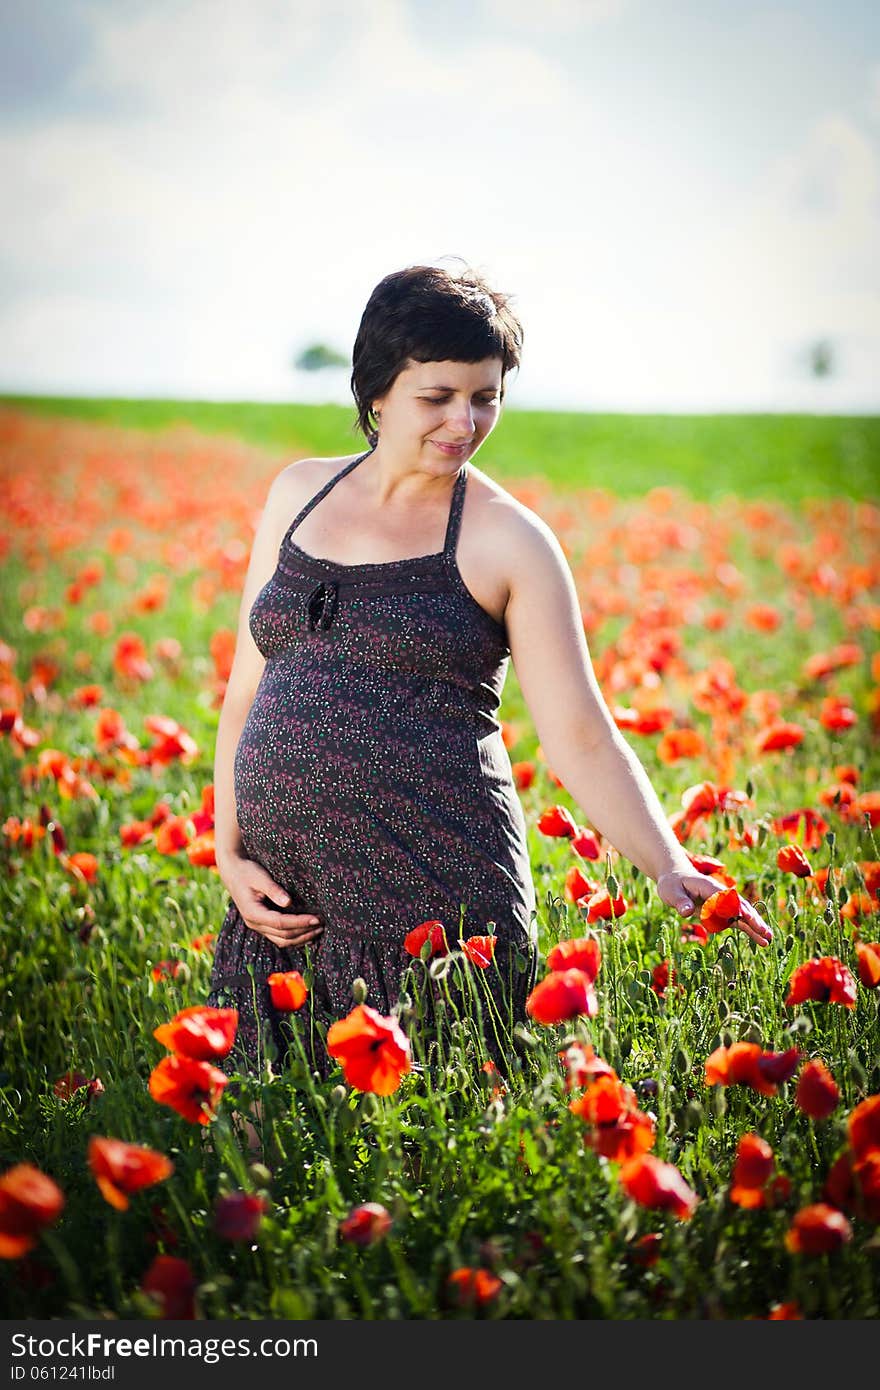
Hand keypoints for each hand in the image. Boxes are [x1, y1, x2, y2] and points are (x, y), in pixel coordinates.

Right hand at [219, 851, 323, 950]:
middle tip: (322, 924)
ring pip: (281, 940)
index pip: (280, 923)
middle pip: (282, 936)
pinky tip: (307, 933)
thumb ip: (273, 889)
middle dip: (304, 932)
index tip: (316, 919)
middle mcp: (254, 923)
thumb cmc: (247, 871)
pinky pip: (279, 937)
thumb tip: (288, 902)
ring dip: (301, 938)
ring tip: (318, 930)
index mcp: (252, 912)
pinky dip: (294, 938)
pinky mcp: (262, 924)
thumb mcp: (259, 876)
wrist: (233, 872)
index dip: (300, 923)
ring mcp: (257, 926)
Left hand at [656, 870, 772, 947]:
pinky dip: (748, 930)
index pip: (726, 899)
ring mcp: (723, 904)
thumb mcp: (671, 892)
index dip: (735, 908)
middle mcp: (720, 895)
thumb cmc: (672, 884)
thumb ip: (680, 902)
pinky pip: (737, 922)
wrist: (675, 879)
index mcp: (709, 887)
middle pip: (740, 907)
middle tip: (765, 932)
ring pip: (742, 916)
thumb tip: (687, 912)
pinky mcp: (721, 912)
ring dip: (755, 927)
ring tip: (768, 939)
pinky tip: (760, 941)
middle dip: (752, 919)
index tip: (745, 918)